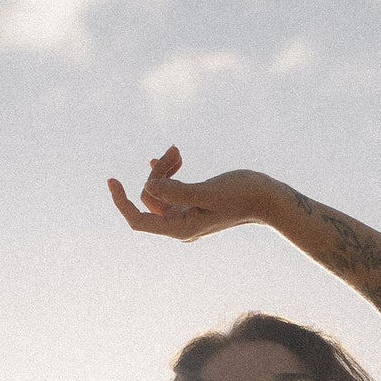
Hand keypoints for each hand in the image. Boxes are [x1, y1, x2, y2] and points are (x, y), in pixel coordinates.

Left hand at [106, 146, 271, 240]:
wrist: (268, 200)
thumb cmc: (242, 195)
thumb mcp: (208, 192)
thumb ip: (178, 191)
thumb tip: (150, 186)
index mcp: (181, 229)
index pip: (139, 221)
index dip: (121, 202)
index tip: (112, 180)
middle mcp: (180, 226)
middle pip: (150, 198)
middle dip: (157, 173)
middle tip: (175, 151)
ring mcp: (186, 216)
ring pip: (159, 190)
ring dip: (164, 169)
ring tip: (177, 152)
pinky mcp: (193, 204)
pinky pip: (169, 189)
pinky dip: (168, 173)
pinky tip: (171, 158)